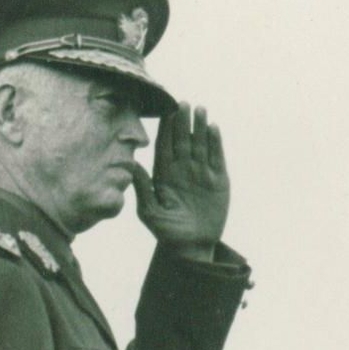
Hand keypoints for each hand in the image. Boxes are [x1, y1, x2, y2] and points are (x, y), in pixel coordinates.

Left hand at [132, 104, 229, 257]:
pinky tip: (213, 127)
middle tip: (182, 103)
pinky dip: (215, 142)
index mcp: (164, 175)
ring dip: (200, 127)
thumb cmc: (167, 232)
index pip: (164, 147)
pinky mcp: (218, 179)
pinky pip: (216, 156)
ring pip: (200, 144)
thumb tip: (130, 165)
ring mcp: (200, 173)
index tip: (165, 112)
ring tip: (200, 109)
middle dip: (182, 122)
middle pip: (182, 140)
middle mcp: (182, 170)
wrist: (191, 246)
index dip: (165, 130)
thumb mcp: (150, 212)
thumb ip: (142, 188)